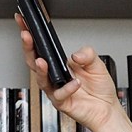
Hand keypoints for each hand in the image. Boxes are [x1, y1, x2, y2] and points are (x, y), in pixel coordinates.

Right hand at [15, 12, 119, 131]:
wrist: (107, 109)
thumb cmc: (100, 89)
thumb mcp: (97, 64)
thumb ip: (88, 54)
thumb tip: (75, 54)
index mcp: (59, 64)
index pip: (41, 47)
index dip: (31, 35)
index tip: (24, 22)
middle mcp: (54, 77)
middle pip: (34, 61)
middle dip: (28, 47)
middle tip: (26, 36)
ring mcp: (56, 90)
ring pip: (42, 79)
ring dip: (41, 69)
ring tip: (41, 60)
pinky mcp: (62, 102)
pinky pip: (60, 95)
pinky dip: (67, 88)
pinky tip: (74, 82)